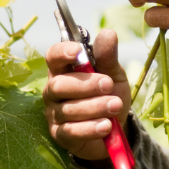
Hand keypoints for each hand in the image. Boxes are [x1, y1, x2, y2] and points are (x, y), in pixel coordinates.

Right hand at [43, 30, 130, 160]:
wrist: (115, 129)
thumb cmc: (108, 95)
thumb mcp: (113, 75)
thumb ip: (108, 57)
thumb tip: (108, 33)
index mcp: (63, 70)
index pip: (53, 56)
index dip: (62, 52)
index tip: (78, 51)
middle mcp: (53, 90)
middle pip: (59, 85)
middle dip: (85, 84)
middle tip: (109, 84)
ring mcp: (54, 114)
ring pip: (67, 109)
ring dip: (94, 106)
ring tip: (116, 105)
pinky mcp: (60, 135)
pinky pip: (70, 131)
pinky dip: (89, 128)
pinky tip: (106, 126)